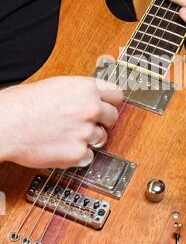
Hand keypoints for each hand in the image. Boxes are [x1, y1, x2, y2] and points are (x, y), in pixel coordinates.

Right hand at [0, 77, 121, 168]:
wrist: (6, 124)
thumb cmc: (21, 105)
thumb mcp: (55, 86)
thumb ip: (77, 93)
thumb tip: (87, 99)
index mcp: (85, 88)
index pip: (116, 94)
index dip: (111, 101)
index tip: (110, 106)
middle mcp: (90, 108)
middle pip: (113, 116)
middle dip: (103, 121)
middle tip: (91, 124)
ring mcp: (86, 131)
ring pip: (102, 138)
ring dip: (90, 139)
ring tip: (70, 137)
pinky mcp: (79, 153)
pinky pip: (88, 156)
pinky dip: (78, 155)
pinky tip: (63, 148)